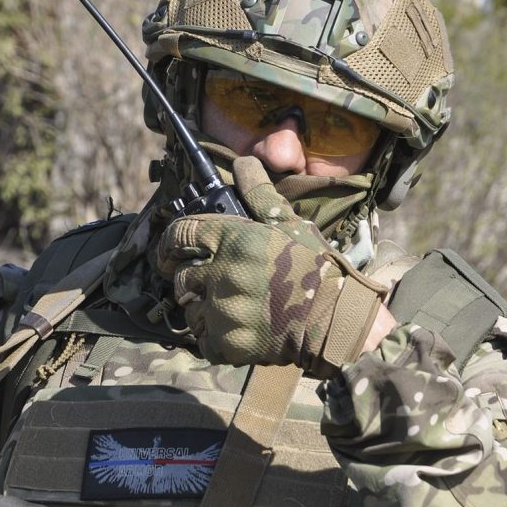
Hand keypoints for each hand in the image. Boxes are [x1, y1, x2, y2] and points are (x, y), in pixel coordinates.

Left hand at [157, 156, 387, 377]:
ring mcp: (223, 312)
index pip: (179, 235)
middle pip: (180, 275)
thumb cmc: (315, 267)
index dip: (170, 243)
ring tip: (230, 308)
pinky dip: (213, 336)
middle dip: (191, 278)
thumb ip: (259, 194)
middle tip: (211, 282)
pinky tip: (236, 329)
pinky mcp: (227, 343)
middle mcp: (222, 274)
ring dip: (203, 308)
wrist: (336, 319)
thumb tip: (243, 162)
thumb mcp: (290, 224)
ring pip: (189, 309)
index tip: (172, 252)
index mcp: (234, 240)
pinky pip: (201, 339)